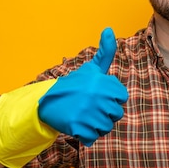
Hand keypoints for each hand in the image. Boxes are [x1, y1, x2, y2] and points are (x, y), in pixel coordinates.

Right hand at [38, 28, 128, 145]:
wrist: (46, 102)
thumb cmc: (74, 85)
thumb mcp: (91, 69)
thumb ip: (105, 52)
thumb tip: (109, 29)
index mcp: (102, 83)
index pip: (122, 97)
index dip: (111, 98)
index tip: (98, 95)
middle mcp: (97, 97)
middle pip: (116, 114)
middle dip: (105, 113)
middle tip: (89, 106)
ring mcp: (88, 113)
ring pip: (106, 127)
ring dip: (96, 125)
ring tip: (84, 115)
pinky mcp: (78, 128)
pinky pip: (93, 138)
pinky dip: (86, 135)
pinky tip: (78, 124)